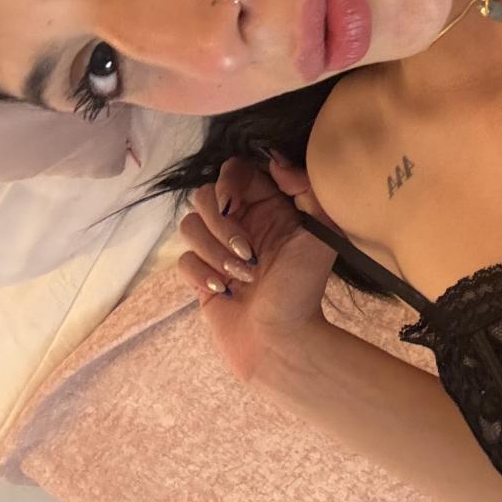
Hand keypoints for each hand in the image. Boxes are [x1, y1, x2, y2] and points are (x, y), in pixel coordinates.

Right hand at [176, 154, 340, 386]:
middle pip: (205, 194)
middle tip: (248, 252)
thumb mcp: (319, 232)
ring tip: (242, 277)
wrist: (282, 342)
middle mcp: (241, 223)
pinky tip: (223, 291)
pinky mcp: (200, 276)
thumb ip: (304, 189)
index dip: (228, 181)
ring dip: (214, 252)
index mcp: (268, 207)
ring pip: (189, 226)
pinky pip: (182, 259)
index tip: (234, 201)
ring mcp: (218, 250)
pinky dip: (200, 274)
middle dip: (221, 224)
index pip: (234, 171)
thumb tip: (274, 160)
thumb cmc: (304, 288)